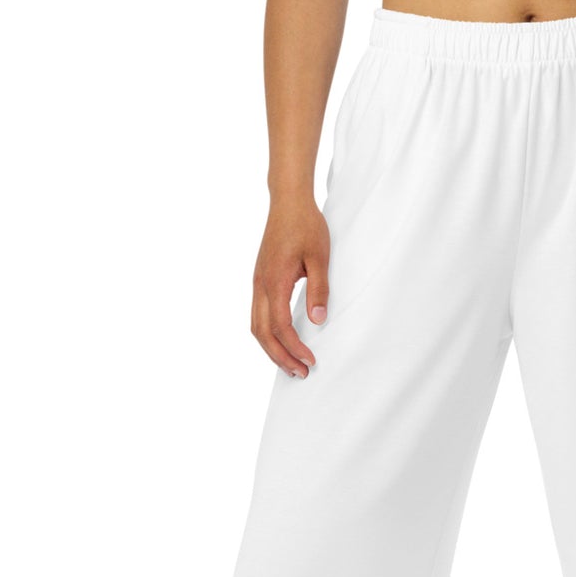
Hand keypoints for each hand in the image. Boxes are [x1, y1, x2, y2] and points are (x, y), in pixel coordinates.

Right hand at [252, 193, 330, 377]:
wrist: (287, 202)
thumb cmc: (306, 226)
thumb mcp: (319, 257)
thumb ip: (319, 290)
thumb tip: (318, 321)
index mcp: (274, 281)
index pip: (281, 326)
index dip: (295, 348)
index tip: (311, 361)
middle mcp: (260, 285)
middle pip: (262, 333)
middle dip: (280, 357)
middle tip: (300, 373)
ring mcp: (257, 283)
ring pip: (256, 326)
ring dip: (271, 348)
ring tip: (291, 364)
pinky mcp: (259, 279)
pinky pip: (257, 314)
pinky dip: (267, 334)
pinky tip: (282, 340)